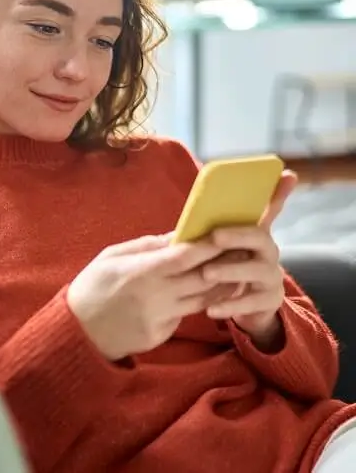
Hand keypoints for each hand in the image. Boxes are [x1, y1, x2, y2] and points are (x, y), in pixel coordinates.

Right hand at [67, 235, 224, 360]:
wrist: (78, 331)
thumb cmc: (92, 285)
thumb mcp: (111, 256)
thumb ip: (146, 246)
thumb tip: (176, 236)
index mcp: (141, 272)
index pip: (185, 256)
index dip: (208, 245)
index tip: (225, 234)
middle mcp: (156, 296)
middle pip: (202, 278)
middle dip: (224, 263)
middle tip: (241, 250)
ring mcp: (160, 318)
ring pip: (202, 300)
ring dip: (221, 286)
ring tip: (236, 271)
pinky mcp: (161, 335)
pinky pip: (185, 315)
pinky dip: (197, 303)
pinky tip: (207, 294)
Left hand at [200, 170, 297, 347]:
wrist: (246, 305)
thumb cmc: (228, 266)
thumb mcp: (222, 246)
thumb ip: (212, 227)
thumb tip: (195, 207)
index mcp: (256, 233)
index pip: (269, 209)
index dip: (279, 193)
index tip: (287, 174)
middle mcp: (268, 252)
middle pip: (259, 237)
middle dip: (237, 235)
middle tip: (214, 236)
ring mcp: (270, 276)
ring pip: (254, 271)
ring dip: (229, 270)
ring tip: (206, 273)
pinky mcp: (268, 300)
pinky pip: (250, 302)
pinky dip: (229, 305)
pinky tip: (211, 309)